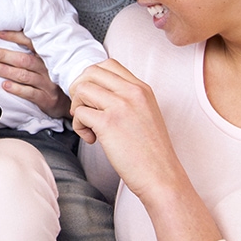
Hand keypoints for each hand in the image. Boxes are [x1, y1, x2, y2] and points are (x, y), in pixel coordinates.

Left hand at [0, 30, 70, 117]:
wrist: (67, 103)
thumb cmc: (50, 80)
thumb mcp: (44, 64)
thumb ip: (29, 54)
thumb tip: (3, 41)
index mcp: (45, 57)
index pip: (30, 42)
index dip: (14, 37)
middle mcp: (47, 68)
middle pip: (24, 59)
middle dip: (3, 55)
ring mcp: (47, 84)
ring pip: (24, 75)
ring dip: (5, 70)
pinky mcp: (46, 99)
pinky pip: (30, 93)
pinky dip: (17, 89)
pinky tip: (5, 86)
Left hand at [70, 59, 222, 240]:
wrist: (162, 176)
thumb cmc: (151, 152)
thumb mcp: (146, 113)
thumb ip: (127, 99)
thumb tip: (96, 93)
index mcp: (142, 88)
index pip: (108, 64)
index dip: (92, 79)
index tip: (93, 99)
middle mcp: (132, 92)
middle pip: (90, 72)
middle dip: (79, 90)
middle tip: (85, 111)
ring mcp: (120, 106)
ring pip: (81, 89)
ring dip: (78, 108)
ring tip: (89, 127)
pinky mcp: (108, 123)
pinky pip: (79, 113)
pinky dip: (79, 127)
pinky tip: (92, 139)